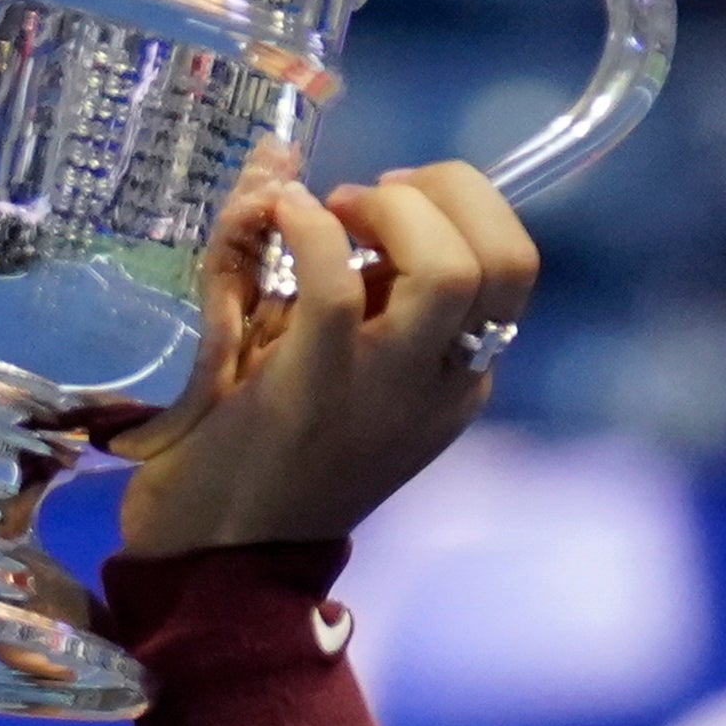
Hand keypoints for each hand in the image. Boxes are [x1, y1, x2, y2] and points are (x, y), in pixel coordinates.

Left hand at [111, 153, 535, 557]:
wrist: (212, 565)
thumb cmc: (258, 455)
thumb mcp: (321, 361)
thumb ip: (326, 272)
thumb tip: (281, 160)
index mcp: (456, 379)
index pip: (513, 267)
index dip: (463, 204)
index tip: (386, 200)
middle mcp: (440, 387)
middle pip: (508, 259)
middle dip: (446, 190)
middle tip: (365, 200)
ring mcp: (383, 394)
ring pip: (450, 270)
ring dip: (393, 210)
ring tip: (332, 211)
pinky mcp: (311, 395)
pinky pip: (335, 285)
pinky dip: (307, 229)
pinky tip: (275, 220)